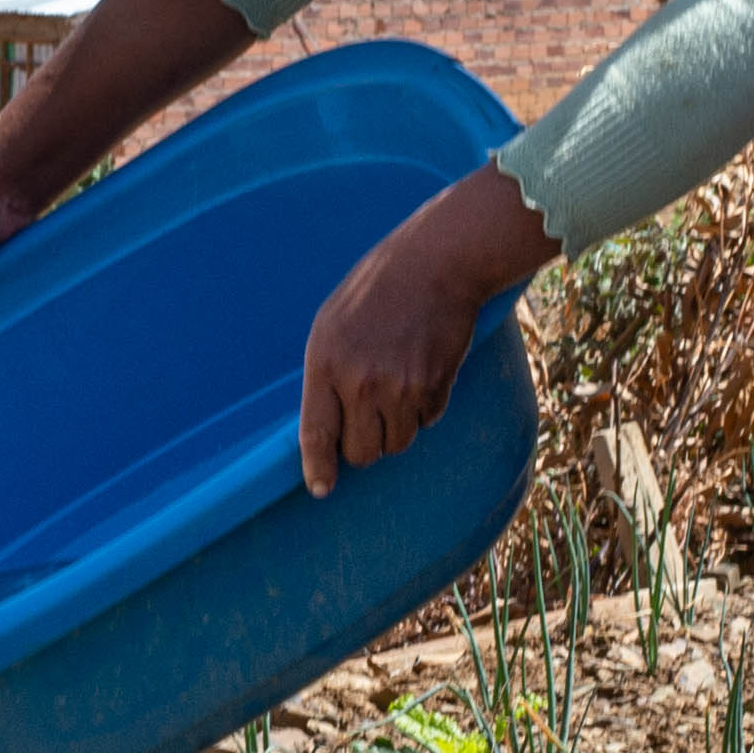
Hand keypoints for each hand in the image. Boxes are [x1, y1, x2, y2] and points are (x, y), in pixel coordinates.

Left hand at [298, 168, 558, 495]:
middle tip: (368, 420)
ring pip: (397, 443)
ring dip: (396, 427)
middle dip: (364, 445)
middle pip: (362, 452)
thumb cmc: (379, 290)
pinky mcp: (435, 387)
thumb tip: (327, 427)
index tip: (321, 489)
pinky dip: (424, 409)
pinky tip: (421, 372)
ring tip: (397, 387)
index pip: (317, 433)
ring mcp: (400, 387)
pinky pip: (427, 422)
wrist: (436, 263)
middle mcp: (361, 381)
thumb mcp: (332, 324)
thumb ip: (326, 374)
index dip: (318, 468)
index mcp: (326, 362)